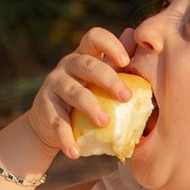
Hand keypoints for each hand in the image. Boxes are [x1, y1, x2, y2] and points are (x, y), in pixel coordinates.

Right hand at [33, 28, 148, 161]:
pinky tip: (76, 152)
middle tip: (126, 97)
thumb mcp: (100, 82)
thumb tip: (145, 48)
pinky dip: (66, 137)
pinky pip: (57, 122)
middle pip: (87, 64)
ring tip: (105, 122)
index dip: (110, 45)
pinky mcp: (44, 107)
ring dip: (90, 106)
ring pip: (73, 92)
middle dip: (108, 79)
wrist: (49, 122)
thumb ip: (119, 68)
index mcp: (84, 55)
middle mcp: (67, 65)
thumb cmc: (86, 97)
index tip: (126, 60)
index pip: (94, 37)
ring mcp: (54, 85)